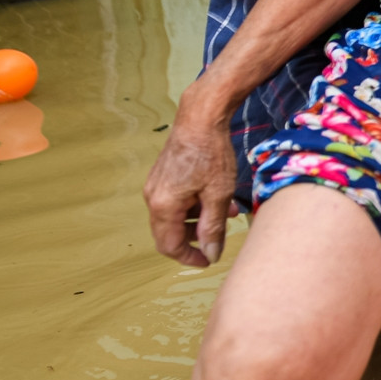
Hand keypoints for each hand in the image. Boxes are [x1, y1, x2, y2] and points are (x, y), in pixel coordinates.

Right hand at [143, 81, 239, 267]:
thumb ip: (213, 228)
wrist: (200, 119)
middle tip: (220, 237)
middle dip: (196, 238)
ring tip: (227, 213)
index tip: (208, 261)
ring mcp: (156, 186)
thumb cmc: (210, 153)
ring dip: (199, 219)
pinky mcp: (163, 176)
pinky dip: (195, 204)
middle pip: (170, 232)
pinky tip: (218, 197)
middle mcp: (153, 197)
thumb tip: (210, 254)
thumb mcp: (218, 195)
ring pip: (176, 215)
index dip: (189, 258)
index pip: (169, 245)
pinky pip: (176, 200)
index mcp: (164, 206)